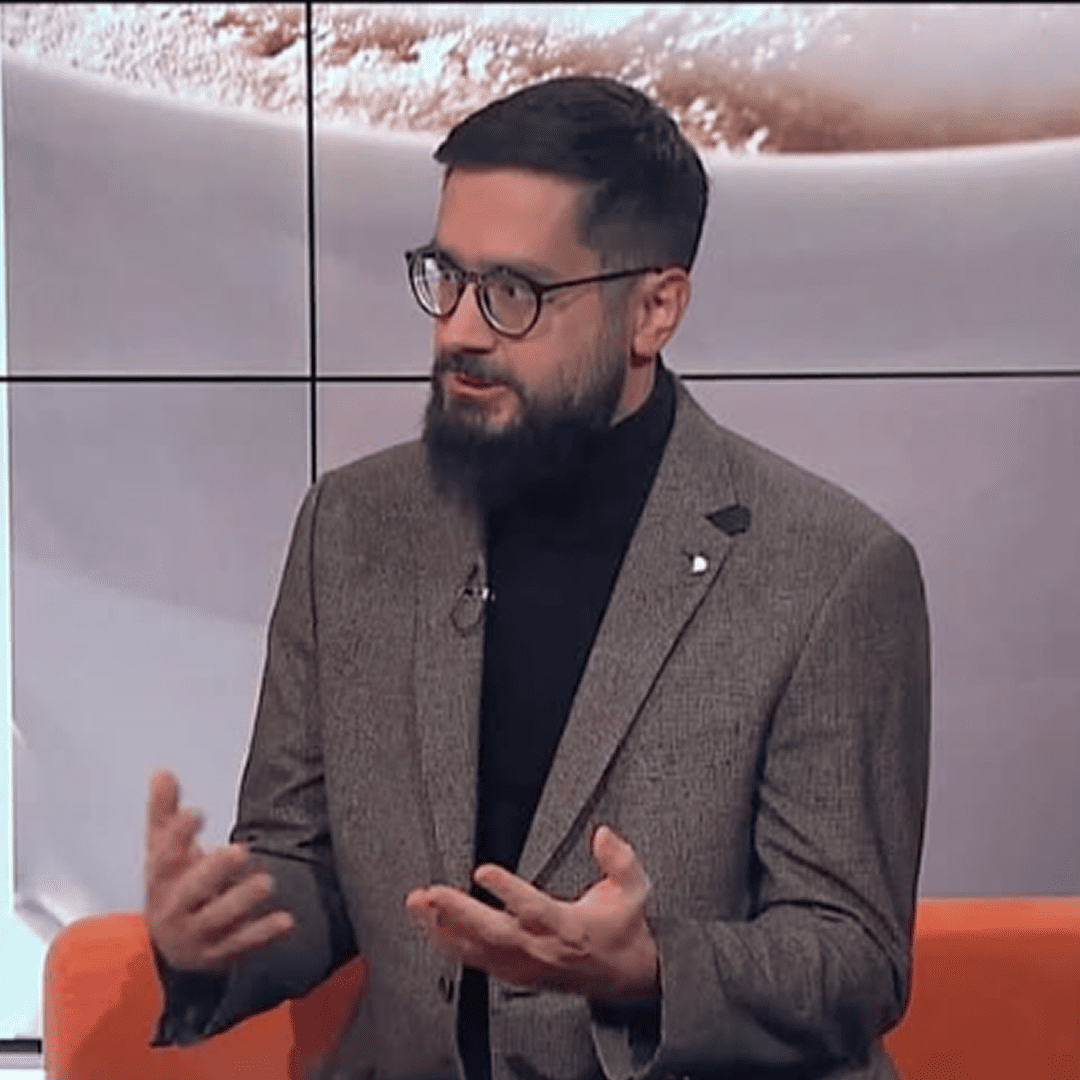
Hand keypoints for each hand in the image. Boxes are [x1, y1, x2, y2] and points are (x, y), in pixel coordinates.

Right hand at [144, 769, 293, 972]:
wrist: (169, 946)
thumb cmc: (172, 883)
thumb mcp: (163, 849)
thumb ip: (165, 811)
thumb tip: (161, 771)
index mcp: (159, 879)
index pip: (163, 856)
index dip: (178, 834)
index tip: (197, 811)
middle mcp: (173, 909)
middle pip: (189, 892)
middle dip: (214, 871)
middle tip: (241, 850)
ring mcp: (195, 935)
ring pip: (216, 920)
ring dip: (241, 901)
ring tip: (266, 881)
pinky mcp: (218, 954)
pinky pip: (241, 946)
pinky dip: (263, 934)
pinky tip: (287, 920)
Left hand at [405, 825, 658, 1000]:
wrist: (630, 978)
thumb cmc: (626, 927)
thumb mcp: (634, 888)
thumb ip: (620, 859)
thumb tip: (603, 833)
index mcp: (569, 928)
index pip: (533, 911)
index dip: (507, 891)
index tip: (482, 871)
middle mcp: (542, 951)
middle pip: (493, 934)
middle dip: (458, 914)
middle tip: (429, 894)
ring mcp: (526, 966)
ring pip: (478, 951)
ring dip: (444, 929)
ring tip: (417, 904)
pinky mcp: (517, 974)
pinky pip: (477, 962)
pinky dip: (451, 946)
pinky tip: (430, 927)